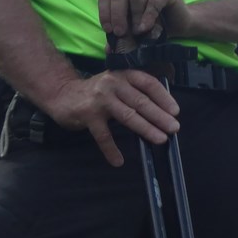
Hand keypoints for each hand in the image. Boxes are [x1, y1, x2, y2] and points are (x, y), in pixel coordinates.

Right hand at [43, 70, 180, 166]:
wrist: (62, 94)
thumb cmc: (97, 92)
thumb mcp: (117, 84)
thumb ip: (135, 93)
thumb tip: (162, 112)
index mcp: (124, 75)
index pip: (149, 84)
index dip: (164, 97)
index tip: (176, 111)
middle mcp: (113, 84)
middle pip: (141, 101)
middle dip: (160, 116)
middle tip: (174, 128)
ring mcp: (100, 99)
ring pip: (127, 116)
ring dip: (146, 129)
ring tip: (160, 139)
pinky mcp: (87, 114)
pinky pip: (103, 135)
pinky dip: (111, 150)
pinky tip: (118, 161)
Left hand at [98, 0, 193, 46]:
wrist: (182, 24)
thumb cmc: (158, 27)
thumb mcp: (137, 33)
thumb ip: (123, 38)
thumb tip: (109, 50)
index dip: (104, 13)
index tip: (109, 30)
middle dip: (117, 15)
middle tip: (120, 33)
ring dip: (134, 16)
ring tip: (137, 31)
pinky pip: (154, 0)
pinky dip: (148, 15)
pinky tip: (147, 27)